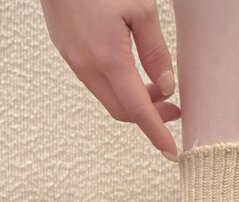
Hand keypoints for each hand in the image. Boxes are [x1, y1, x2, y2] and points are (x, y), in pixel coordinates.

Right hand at [41, 0, 180, 159]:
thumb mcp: (141, 8)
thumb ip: (155, 52)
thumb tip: (166, 86)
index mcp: (108, 58)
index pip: (138, 111)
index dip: (157, 133)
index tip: (172, 151)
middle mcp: (86, 64)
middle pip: (122, 110)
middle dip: (149, 116)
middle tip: (173, 108)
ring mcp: (72, 58)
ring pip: (108, 97)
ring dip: (133, 100)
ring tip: (156, 88)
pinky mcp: (65, 48)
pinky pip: (95, 81)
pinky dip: (117, 87)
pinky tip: (131, 73)